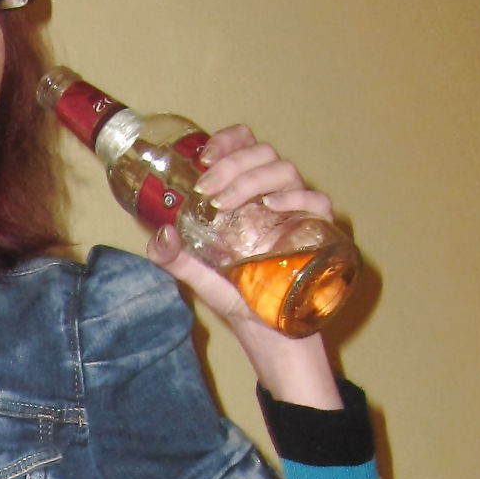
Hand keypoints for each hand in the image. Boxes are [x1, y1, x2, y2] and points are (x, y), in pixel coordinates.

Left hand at [148, 124, 343, 407]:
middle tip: (207, 190)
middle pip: (263, 154)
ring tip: (225, 204)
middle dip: (232, 163)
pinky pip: (317, 200)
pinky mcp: (320, 232)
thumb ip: (175, 257)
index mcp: (247, 200)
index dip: (230, 140)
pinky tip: (270, 208)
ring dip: (251, 179)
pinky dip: (294, 197)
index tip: (206, 155)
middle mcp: (274, 199)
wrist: (271, 338)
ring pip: (285, 170)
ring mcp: (298, 213)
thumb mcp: (202, 278)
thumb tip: (160, 232)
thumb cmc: (243, 301)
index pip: (246, 149)